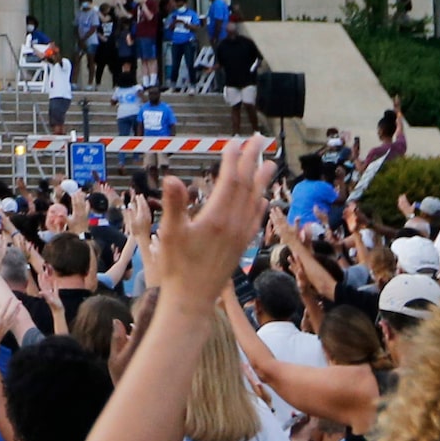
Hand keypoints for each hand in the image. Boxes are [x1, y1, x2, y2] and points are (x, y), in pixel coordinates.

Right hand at [151, 141, 267, 298]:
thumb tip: (172, 177)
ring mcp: (240, 236)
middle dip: (253, 161)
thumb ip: (174, 204)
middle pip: (248, 186)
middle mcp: (234, 224)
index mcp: (218, 218)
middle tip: (260, 140)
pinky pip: (255, 220)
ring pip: (255, 201)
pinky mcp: (240, 246)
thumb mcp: (169, 234)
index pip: (230, 181)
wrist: (192, 300)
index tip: (234, 142)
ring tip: (270, 163)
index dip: (233, 160)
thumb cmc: (177, 268)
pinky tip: (262, 201)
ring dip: (261, 180)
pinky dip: (259, 206)